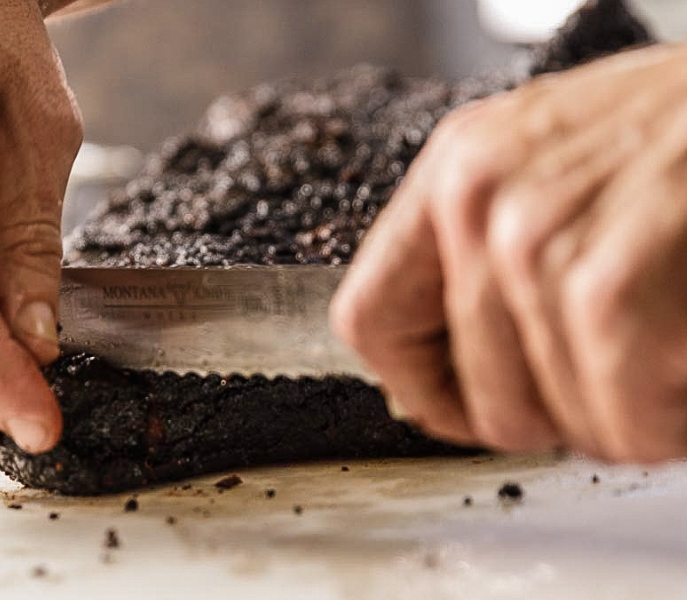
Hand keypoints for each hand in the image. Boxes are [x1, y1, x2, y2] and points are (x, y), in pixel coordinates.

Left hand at [331, 43, 686, 462]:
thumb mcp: (556, 170)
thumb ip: (488, 254)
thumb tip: (442, 370)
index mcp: (454, 170)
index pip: (368, 319)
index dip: (423, 386)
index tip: (467, 404)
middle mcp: (477, 198)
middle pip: (475, 394)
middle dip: (550, 418)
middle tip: (608, 389)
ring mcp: (536, 240)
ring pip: (549, 420)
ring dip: (618, 419)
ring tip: (660, 361)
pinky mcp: (611, 289)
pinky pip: (619, 422)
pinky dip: (663, 426)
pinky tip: (684, 375)